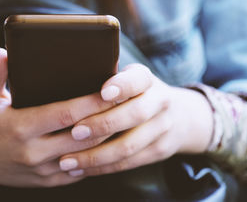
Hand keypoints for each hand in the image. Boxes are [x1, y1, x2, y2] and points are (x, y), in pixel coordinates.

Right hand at [0, 48, 113, 187]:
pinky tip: (108, 141)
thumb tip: (1, 52)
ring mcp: (42, 170)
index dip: (92, 102)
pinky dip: (96, 157)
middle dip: (108, 119)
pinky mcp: (48, 181)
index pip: (65, 114)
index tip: (113, 89)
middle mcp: (33, 153)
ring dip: (107, 139)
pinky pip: (80, 171)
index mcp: (20, 127)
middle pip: (83, 137)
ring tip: (124, 119)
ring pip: (86, 156)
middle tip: (128, 102)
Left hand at [59, 64, 213, 176]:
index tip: (103, 93)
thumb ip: (106, 78)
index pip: (138, 80)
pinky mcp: (159, 151)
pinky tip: (80, 169)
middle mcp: (160, 102)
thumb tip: (70, 78)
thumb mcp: (128, 78)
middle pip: (135, 115)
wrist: (178, 115)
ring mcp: (162, 128)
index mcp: (147, 79)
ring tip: (68, 160)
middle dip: (103, 125)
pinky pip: (128, 163)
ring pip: (129, 146)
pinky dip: (101, 168)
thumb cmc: (136, 93)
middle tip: (75, 132)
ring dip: (95, 155)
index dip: (122, 86)